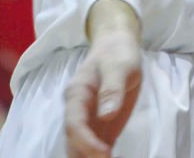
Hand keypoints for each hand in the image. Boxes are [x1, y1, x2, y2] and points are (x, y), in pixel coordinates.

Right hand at [64, 0, 141, 157]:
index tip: (104, 153)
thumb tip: (106, 116)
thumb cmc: (117, 54)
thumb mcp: (119, 66)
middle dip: (86, 156)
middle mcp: (77, 111)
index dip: (86, 142)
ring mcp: (87, 121)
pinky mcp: (99, 128)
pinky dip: (98, 157)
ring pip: (79, 149)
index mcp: (77, 94)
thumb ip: (112, 89)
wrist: (117, 47)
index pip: (75, 124)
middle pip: (73, 142)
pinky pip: (94, 148)